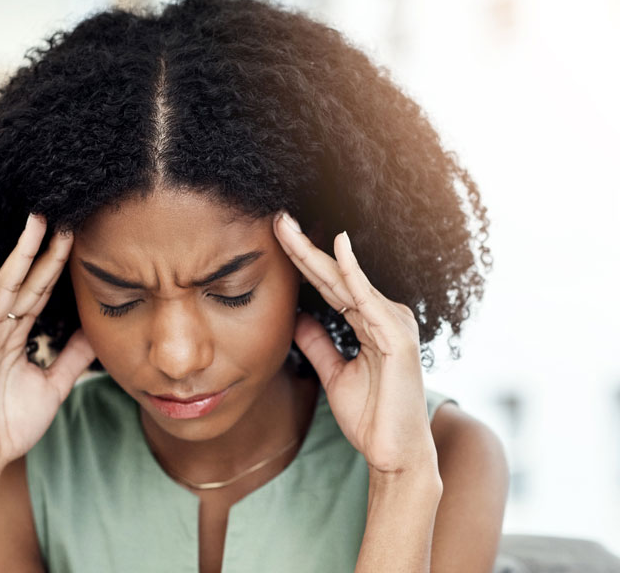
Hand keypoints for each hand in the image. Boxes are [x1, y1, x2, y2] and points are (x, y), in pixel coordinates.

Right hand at [0, 214, 94, 488]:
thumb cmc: (11, 424)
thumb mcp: (54, 385)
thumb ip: (72, 358)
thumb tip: (97, 331)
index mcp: (17, 337)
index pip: (40, 292)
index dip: (57, 264)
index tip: (76, 234)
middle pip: (24, 282)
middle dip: (40, 248)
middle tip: (57, 213)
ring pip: (3, 290)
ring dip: (18, 256)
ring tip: (33, 223)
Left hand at [273, 212, 436, 477]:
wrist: (393, 454)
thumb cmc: (371, 416)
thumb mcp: (333, 374)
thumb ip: (318, 343)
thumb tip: (297, 317)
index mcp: (367, 321)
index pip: (327, 284)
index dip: (301, 260)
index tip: (276, 236)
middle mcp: (381, 315)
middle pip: (333, 275)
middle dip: (302, 246)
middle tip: (276, 218)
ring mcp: (391, 323)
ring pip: (345, 280)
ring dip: (315, 251)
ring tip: (287, 226)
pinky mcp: (397, 337)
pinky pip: (368, 299)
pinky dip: (353, 272)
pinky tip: (338, 246)